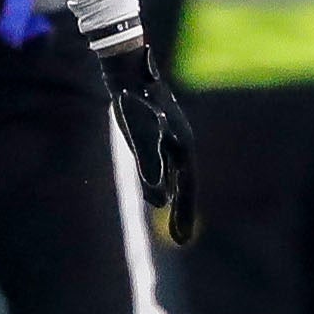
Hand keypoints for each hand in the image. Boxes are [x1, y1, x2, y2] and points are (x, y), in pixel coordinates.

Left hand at [102, 41, 196, 244]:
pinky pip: (165, 168)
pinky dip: (164, 185)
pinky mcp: (157, 137)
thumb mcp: (140, 136)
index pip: (187, 186)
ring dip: (176, 203)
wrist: (127, 72)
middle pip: (186, 185)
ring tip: (175, 229)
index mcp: (182, 145)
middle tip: (182, 241)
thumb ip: (148, 166)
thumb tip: (158, 200)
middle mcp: (181, 144)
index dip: (184, 213)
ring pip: (177, 178)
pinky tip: (159, 198)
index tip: (181, 239)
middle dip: (183, 214)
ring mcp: (171, 140)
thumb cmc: (133, 102)